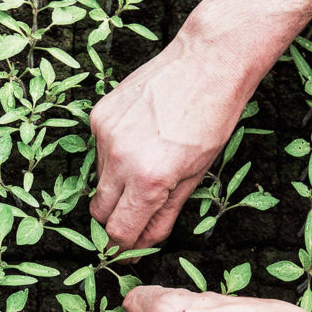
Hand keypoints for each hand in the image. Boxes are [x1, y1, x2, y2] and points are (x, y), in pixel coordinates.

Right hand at [88, 37, 245, 251]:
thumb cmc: (213, 119)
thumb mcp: (196, 175)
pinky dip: (115, 155)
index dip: (125, 245)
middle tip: (138, 212)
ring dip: (118, 184)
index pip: (120, 232)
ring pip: (99, 181)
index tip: (130, 249)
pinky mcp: (99, 116)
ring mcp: (105, 135)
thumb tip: (143, 243)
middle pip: (100, 212)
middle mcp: (120, 160)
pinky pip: (99, 152)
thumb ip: (165, 214)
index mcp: (149, 180)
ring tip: (149, 161)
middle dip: (117, 219)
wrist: (207, 61)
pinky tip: (141, 137)